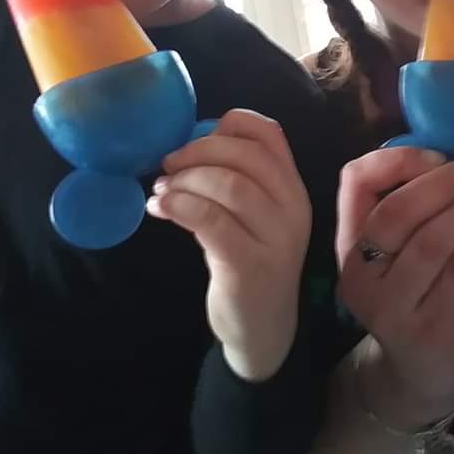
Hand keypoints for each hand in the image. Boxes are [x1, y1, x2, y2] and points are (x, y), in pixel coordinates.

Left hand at [147, 109, 311, 381]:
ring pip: (228, 185)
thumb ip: (239, 178)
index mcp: (293, 187)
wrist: (264, 329)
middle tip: (168, 166)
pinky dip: (180, 206)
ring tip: (161, 191)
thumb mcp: (256, 215)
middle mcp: (292, 207)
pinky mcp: (249, 265)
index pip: (269, 133)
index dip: (228, 125)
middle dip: (197, 152)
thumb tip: (190, 145)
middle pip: (244, 155)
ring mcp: (275, 238)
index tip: (195, 139)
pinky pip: (211, 221)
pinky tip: (160, 209)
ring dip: (185, 180)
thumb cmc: (252, 261)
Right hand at [337, 147, 453, 429]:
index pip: (354, 181)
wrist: (416, 374)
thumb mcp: (393, 252)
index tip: (438, 155)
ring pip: (429, 243)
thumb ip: (406, 206)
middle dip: (443, 182)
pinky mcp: (431, 328)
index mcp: (347, 241)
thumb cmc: (409, 294)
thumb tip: (451, 153)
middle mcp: (360, 273)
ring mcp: (393, 306)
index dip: (397, 159)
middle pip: (395, 212)